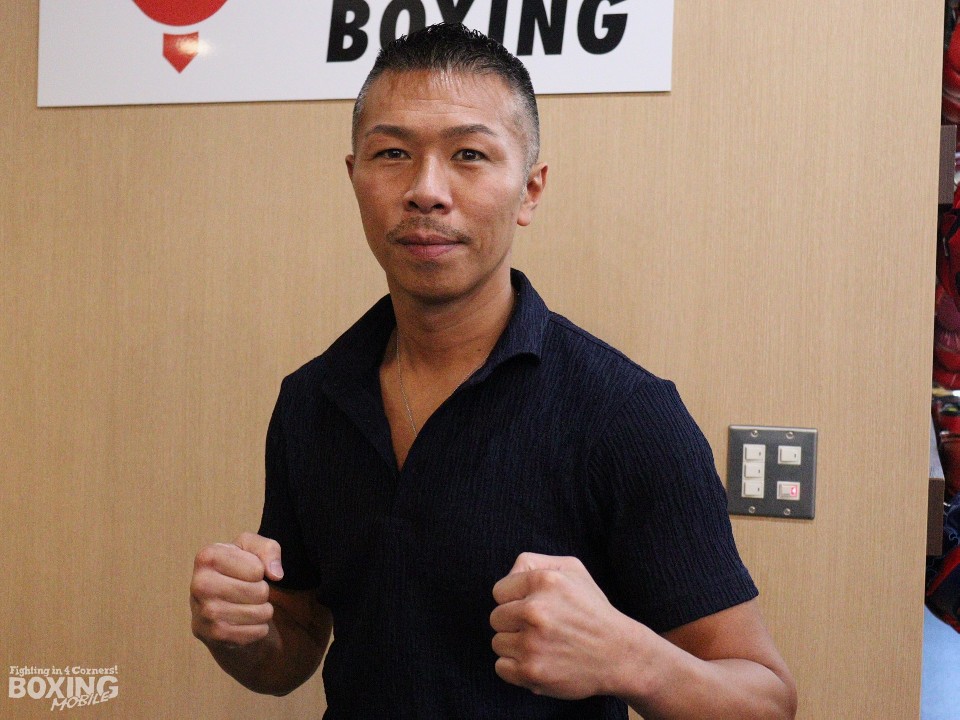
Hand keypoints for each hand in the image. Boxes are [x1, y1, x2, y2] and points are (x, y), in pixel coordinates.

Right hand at [190, 532, 283, 647]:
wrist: (214, 606)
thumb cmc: (236, 570)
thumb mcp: (251, 548)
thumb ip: (268, 549)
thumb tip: (276, 575)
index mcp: (207, 557)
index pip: (257, 569)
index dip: (259, 570)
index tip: (245, 571)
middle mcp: (200, 585)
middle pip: (260, 591)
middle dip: (262, 591)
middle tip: (248, 590)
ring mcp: (206, 613)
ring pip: (260, 612)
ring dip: (262, 610)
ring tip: (247, 604)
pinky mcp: (216, 635)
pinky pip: (258, 631)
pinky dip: (259, 627)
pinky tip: (244, 621)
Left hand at [490, 552, 637, 699]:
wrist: (619, 654)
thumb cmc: (592, 610)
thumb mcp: (572, 570)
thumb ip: (534, 563)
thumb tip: (508, 576)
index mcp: (544, 581)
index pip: (499, 591)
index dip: (514, 601)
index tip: (532, 608)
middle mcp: (536, 610)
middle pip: (496, 618)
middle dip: (513, 623)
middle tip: (539, 629)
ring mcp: (532, 643)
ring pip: (498, 643)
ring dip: (515, 646)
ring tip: (542, 645)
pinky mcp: (532, 671)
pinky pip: (501, 667)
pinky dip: (516, 668)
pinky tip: (538, 661)